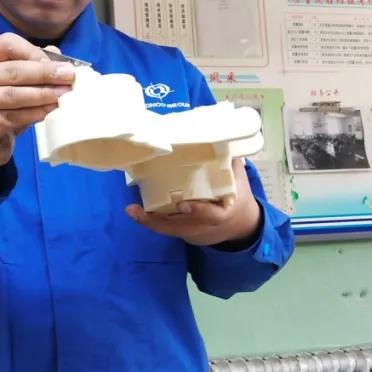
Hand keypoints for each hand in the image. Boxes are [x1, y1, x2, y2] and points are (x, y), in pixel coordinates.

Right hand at [0, 32, 73, 186]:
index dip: (31, 50)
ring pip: (14, 95)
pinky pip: (14, 116)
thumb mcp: (12, 85)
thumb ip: (30, 67)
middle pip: (13, 71)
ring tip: (64, 94)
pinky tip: (51, 110)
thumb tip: (55, 52)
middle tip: (69, 76)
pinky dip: (36, 113)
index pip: (5, 44)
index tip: (54, 61)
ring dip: (43, 94)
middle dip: (45, 73)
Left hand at [125, 156, 261, 245]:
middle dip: (157, 222)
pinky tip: (135, 211)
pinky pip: (166, 229)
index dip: (199, 212)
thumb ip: (231, 163)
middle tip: (138, 210)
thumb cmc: (238, 199)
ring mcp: (193, 232)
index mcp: (223, 213)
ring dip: (148, 222)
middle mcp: (205, 226)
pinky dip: (150, 222)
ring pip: (169, 230)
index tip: (183, 205)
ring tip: (131, 210)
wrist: (240, 227)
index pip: (212, 216)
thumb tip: (222, 138)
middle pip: (180, 228)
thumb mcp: (240, 182)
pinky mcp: (184, 233)